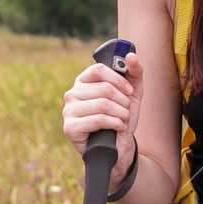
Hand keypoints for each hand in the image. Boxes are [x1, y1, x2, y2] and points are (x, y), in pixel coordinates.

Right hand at [61, 51, 141, 186]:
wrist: (119, 147)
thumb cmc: (121, 117)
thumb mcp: (132, 94)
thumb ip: (134, 73)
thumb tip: (131, 56)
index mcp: (83, 82)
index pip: (98, 69)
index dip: (118, 80)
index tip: (129, 91)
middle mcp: (72, 94)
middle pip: (104, 88)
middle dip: (123, 101)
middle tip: (126, 110)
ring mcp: (68, 111)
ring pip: (103, 104)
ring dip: (121, 114)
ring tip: (122, 120)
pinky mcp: (70, 127)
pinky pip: (98, 119)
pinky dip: (115, 124)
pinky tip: (117, 127)